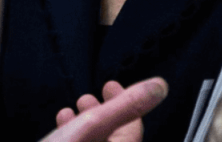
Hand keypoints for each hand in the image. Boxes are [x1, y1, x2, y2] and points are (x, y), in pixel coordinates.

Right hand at [39, 77, 167, 141]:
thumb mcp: (90, 128)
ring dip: (87, 123)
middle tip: (92, 96)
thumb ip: (125, 107)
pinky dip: (75, 136)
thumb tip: (158, 88)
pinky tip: (62, 126)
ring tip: (76, 109)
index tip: (111, 85)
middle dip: (103, 111)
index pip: (134, 127)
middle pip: (115, 136)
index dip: (124, 101)